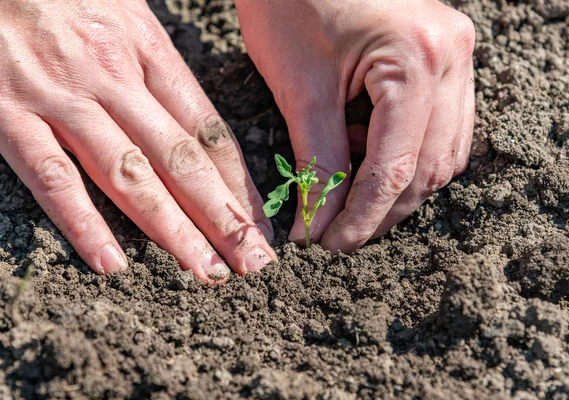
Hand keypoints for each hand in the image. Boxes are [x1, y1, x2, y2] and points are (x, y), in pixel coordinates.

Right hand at [0, 0, 275, 283]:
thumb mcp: (127, 11)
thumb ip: (159, 68)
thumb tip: (196, 123)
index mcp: (148, 50)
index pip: (207, 129)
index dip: (239, 183)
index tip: (262, 223)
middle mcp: (115, 79)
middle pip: (182, 160)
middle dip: (223, 218)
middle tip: (255, 263)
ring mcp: (63, 100)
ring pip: (129, 175)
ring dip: (173, 230)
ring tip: (206, 272)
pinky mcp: (8, 114)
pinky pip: (52, 176)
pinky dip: (83, 223)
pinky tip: (112, 263)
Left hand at [237, 0, 475, 252]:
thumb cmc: (289, 2)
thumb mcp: (300, 88)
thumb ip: (318, 162)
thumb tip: (320, 226)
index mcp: (417, 59)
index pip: (396, 168)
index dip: (362, 218)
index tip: (329, 246)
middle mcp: (452, 57)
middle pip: (429, 169)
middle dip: (382, 210)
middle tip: (338, 234)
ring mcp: (457, 56)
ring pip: (443, 155)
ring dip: (398, 186)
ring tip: (348, 189)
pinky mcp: (445, 57)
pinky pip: (441, 128)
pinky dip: (406, 155)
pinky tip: (367, 150)